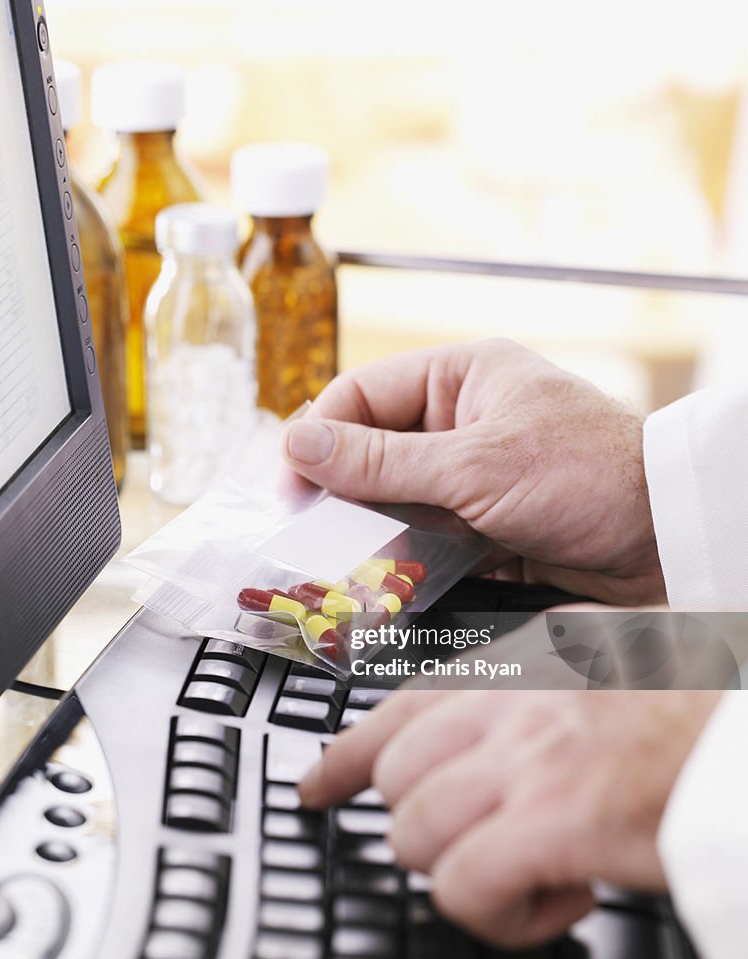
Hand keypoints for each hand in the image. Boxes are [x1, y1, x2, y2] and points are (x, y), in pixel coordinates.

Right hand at [282, 340, 663, 603]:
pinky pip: (424, 536)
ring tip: (341, 562)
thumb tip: (302, 444)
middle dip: (341, 493)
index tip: (290, 483)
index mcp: (460, 379)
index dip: (318, 438)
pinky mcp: (482, 522)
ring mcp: (471, 474)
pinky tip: (386, 579)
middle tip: (307, 531)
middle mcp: (460, 421)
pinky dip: (404, 559)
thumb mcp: (476, 466)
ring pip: (394, 500)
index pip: (361, 397)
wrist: (669, 540)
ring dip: (370, 531)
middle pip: (371, 452)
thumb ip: (384, 461)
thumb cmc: (591, 475)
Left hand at [299, 687, 719, 946]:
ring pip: (416, 832)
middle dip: (418, 823)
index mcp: (524, 664)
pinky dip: (495, 913)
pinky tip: (548, 901)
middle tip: (461, 844)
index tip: (319, 785)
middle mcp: (514, 704)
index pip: (402, 705)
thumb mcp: (605, 663)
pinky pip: (465, 884)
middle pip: (396, 774)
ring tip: (516, 875)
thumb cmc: (696, 709)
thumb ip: (538, 686)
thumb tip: (488, 729)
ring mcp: (530, 759)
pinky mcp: (556, 822)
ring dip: (457, 870)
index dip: (348, 755)